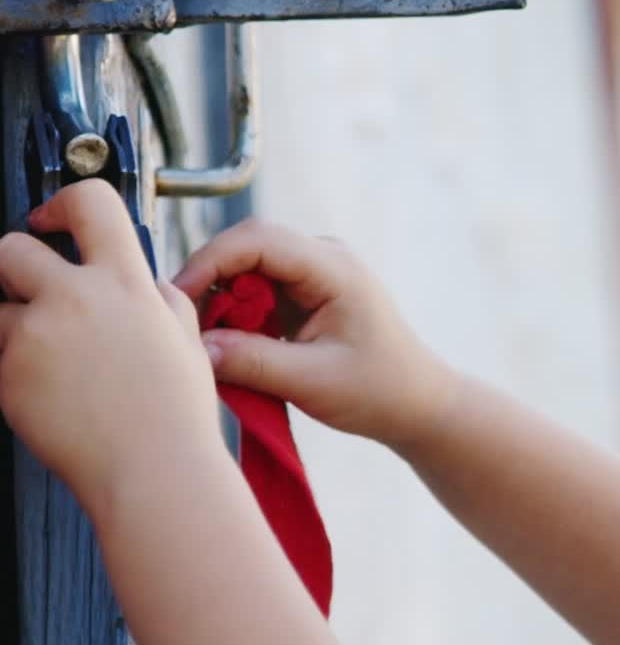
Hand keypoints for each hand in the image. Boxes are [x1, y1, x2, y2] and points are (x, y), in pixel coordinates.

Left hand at [0, 180, 223, 516]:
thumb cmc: (175, 416)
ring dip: (14, 327)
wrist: (153, 471)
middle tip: (37, 299)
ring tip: (52, 363)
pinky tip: (52, 397)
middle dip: (17, 271)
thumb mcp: (187, 341)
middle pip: (11, 248)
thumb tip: (144, 281)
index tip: (50, 222)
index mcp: (128, 284)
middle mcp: (77, 299)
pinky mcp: (7, 374)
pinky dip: (14, 372)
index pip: (88, 202)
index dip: (61, 204)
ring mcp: (36, 336)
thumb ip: (160, 300)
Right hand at [173, 219, 455, 446]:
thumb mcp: (312, 381)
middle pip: (246, 249)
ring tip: (210, 343)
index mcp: (334, 268)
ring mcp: (315, 273)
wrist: (416, 404)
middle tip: (188, 329)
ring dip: (222, 303)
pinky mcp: (306, 293)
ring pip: (247, 270)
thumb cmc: (379, 392)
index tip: (179, 299)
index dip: (209, 263)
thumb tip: (195, 347)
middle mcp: (324, 258)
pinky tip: (233, 346)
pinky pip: (257, 290)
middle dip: (210, 284)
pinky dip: (238, 315)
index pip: (256, 240)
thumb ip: (252, 362)